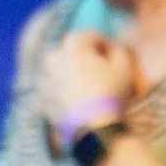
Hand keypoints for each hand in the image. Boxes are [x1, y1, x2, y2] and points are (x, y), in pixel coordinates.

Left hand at [38, 28, 135, 142]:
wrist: (92, 129)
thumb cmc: (111, 94)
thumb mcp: (124, 67)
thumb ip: (119, 49)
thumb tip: (113, 48)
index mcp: (73, 46)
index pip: (89, 36)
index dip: (103, 43)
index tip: (112, 54)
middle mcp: (53, 59)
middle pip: (69, 51)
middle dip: (82, 56)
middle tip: (97, 69)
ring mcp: (44, 79)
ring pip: (57, 70)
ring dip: (68, 72)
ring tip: (84, 85)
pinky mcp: (40, 99)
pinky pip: (51, 89)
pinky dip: (60, 91)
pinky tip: (75, 100)